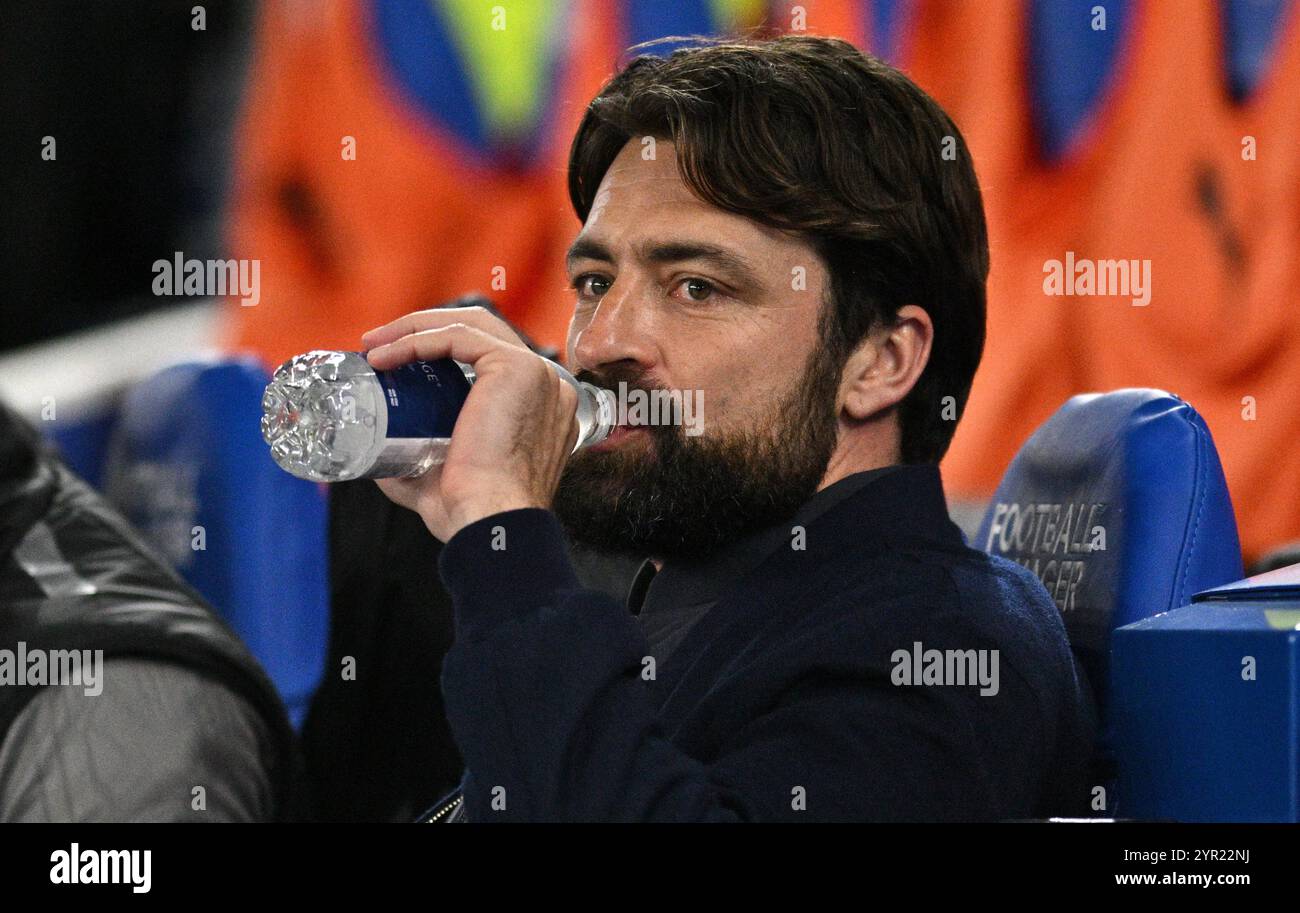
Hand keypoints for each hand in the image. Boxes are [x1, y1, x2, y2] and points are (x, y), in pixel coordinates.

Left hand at [361, 303, 579, 540]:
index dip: (440, 350)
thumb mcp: (440, 473)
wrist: (490, 520)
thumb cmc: (471, 510)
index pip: (490, 357)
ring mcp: (536, 373)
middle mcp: (546, 385)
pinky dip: (417, 340)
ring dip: (416, 328)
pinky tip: (385, 356)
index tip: (394, 362)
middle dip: (424, 330)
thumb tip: (381, 456)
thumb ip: (419, 460)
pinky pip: (458, 337)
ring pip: (470, 324)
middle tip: (378, 347)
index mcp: (539, 408)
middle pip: (482, 332)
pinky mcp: (517, 368)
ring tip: (374, 346)